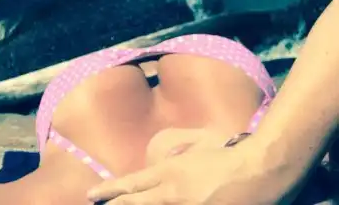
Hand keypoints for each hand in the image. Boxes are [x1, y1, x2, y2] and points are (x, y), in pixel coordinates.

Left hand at [87, 132, 283, 204]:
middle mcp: (173, 194)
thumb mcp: (196, 150)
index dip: (110, 191)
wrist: (260, 170)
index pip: (132, 185)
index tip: (90, 195)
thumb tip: (162, 162)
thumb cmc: (230, 155)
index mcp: (170, 172)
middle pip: (135, 204)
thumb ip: (176, 158)